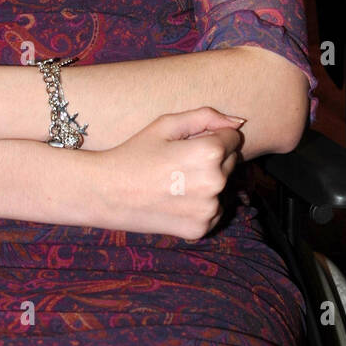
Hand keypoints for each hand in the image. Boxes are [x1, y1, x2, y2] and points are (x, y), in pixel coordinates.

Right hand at [94, 106, 244, 239]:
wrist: (107, 193)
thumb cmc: (136, 153)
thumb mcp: (166, 124)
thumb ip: (206, 116)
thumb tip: (238, 121)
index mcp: (210, 152)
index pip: (233, 138)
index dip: (212, 137)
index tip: (188, 144)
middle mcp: (215, 183)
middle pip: (231, 163)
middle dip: (213, 159)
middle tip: (178, 163)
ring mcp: (209, 210)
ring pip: (224, 188)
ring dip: (208, 183)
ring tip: (176, 182)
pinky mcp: (201, 229)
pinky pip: (214, 210)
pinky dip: (201, 205)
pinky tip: (176, 200)